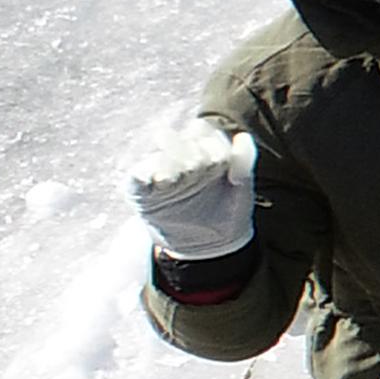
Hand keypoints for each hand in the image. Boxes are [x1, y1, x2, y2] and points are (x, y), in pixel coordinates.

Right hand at [128, 114, 258, 262]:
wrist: (209, 244)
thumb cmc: (228, 210)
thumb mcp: (242, 187)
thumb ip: (243, 161)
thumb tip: (242, 136)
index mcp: (202, 153)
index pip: (204, 135)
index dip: (213, 145)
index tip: (221, 162)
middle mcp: (179, 159)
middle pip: (181, 144)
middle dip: (190, 154)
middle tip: (195, 168)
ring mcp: (159, 175)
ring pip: (159, 160)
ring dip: (167, 164)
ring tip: (173, 178)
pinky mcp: (141, 193)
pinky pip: (136, 180)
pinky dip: (142, 177)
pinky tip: (153, 179)